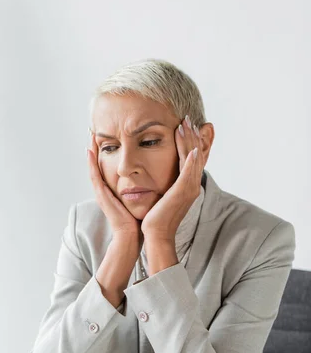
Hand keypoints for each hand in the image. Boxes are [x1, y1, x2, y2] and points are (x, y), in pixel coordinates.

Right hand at [87, 133, 139, 239]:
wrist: (132, 235)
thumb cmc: (138, 219)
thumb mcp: (140, 198)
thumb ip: (142, 187)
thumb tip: (153, 177)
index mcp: (114, 188)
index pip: (109, 164)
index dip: (108, 150)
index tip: (109, 134)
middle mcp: (105, 188)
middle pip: (98, 163)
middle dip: (95, 146)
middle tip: (93, 129)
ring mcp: (101, 192)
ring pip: (93, 166)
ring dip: (91, 150)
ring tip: (89, 133)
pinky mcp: (101, 196)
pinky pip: (94, 176)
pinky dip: (90, 163)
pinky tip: (89, 150)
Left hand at [141, 116, 204, 242]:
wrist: (156, 234)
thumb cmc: (155, 218)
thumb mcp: (162, 196)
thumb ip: (165, 184)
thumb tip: (161, 176)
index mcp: (187, 185)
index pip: (192, 157)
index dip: (190, 140)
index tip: (184, 124)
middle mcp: (191, 186)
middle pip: (196, 154)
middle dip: (192, 135)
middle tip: (189, 118)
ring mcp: (188, 189)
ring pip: (193, 159)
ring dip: (190, 140)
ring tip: (185, 124)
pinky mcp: (181, 193)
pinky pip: (188, 172)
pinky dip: (190, 159)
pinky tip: (191, 147)